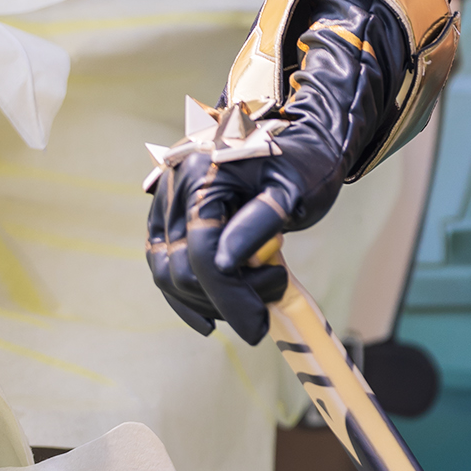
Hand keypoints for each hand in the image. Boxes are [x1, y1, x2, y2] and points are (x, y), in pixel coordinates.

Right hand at [145, 0, 407, 345]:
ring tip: (250, 302)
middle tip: (264, 306)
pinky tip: (209, 317)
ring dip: (204, 300)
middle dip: (222, 298)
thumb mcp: (295, 192)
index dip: (229, 295)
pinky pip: (164, 260)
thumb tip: (225, 263)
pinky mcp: (168, 212)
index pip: (203, 250)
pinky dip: (185, 291)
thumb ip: (260, 223)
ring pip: (164, 268)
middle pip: (179, 265)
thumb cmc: (307, 166)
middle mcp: (175, 180)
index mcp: (205, 170)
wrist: (304, 144)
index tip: (256, 326)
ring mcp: (166, 196)